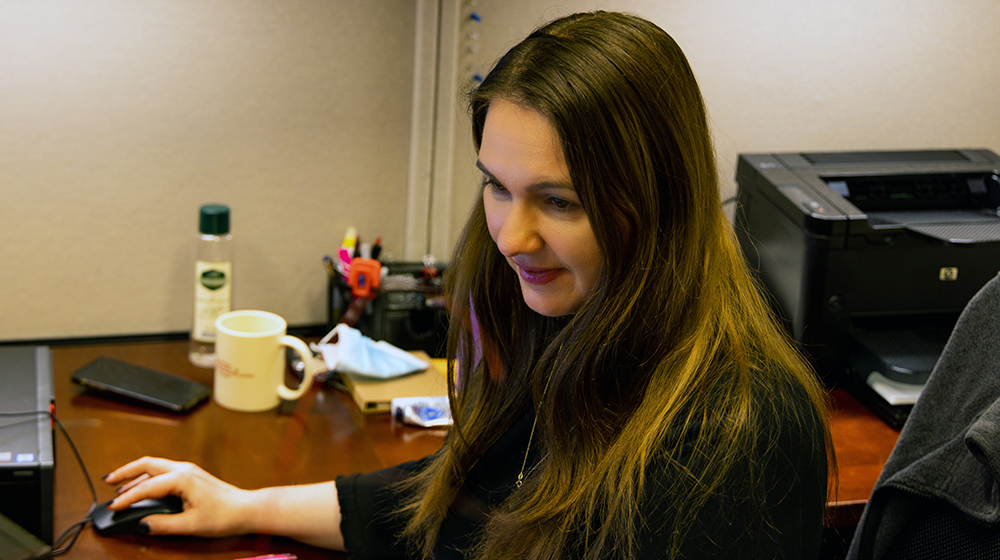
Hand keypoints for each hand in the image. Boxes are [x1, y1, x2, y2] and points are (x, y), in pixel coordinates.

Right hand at [103, 456, 252, 536]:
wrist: (246, 509)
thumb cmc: (225, 515)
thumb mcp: (190, 525)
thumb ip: (162, 525)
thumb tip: (142, 524)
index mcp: (181, 478)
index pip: (146, 487)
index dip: (127, 498)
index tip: (113, 507)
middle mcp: (183, 469)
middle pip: (147, 464)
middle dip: (125, 471)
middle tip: (107, 481)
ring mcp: (188, 470)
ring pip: (155, 466)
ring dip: (136, 474)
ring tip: (120, 486)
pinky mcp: (192, 476)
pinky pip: (163, 471)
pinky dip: (148, 476)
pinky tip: (143, 486)